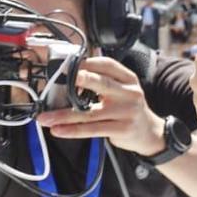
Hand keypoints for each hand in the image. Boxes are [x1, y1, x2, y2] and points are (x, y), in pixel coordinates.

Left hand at [35, 56, 166, 156]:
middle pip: (101, 83)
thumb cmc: (129, 110)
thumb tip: (70, 76)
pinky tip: (59, 130)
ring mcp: (126, 111)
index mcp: (128, 79)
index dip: (87, 63)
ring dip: (64, 115)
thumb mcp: (123, 91)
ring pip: (90, 112)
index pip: (107, 64)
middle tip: (59, 80)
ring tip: (45, 118)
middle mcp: (130, 92)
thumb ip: (104, 82)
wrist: (150, 133)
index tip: (67, 63)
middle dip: (79, 80)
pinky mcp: (121, 129)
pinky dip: (73, 130)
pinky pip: (92, 129)